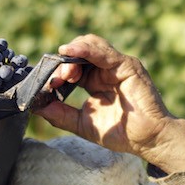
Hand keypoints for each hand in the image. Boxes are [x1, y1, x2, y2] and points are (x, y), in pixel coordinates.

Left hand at [34, 34, 184, 172]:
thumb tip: (36, 106)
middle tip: (55, 80)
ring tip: (64, 71)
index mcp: (95, 80)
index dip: (57, 72)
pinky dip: (85, 49)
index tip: (47, 86)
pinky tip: (71, 52)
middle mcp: (105, 69)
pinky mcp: (127, 65)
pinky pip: (104, 51)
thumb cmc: (121, 132)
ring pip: (90, 43)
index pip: (71, 65)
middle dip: (62, 63)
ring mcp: (117, 65)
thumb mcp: (83, 124)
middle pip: (78, 51)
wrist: (148, 140)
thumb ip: (60, 114)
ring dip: (72, 54)